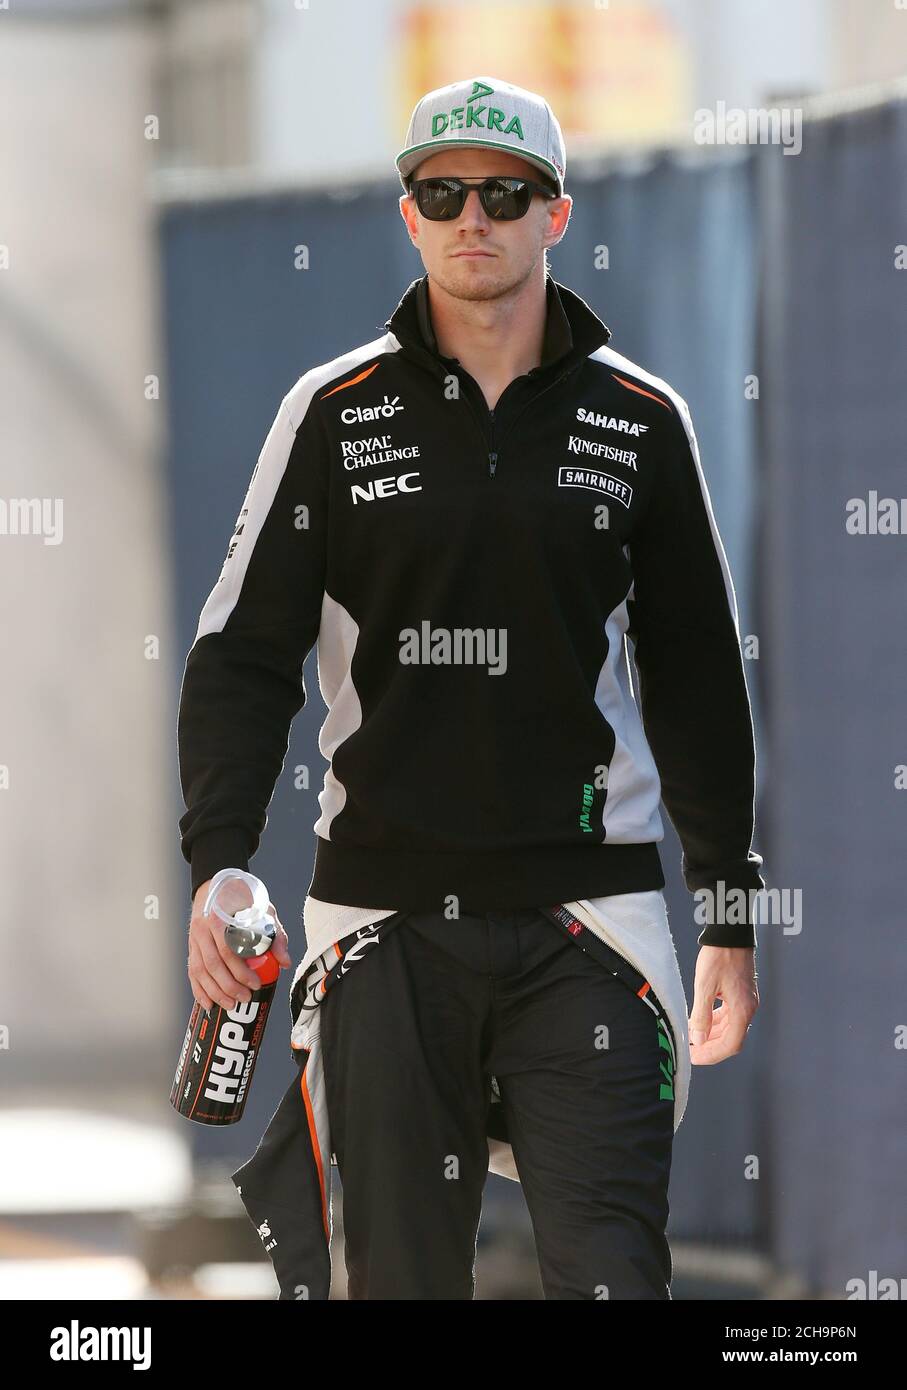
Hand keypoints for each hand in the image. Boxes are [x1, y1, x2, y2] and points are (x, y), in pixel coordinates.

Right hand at [188, 879, 292, 1010]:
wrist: (217, 886)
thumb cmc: (243, 900)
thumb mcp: (264, 911)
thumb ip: (275, 935)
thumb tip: (284, 962)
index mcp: (220, 918)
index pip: (228, 951)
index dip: (241, 972)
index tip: (256, 984)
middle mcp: (203, 929)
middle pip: (213, 965)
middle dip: (229, 987)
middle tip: (245, 999)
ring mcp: (194, 939)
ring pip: (200, 972)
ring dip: (215, 992)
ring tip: (231, 1004)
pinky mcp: (191, 947)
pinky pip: (192, 972)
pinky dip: (199, 990)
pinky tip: (208, 1003)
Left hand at [688, 945, 758, 1064]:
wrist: (730, 934)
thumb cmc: (719, 956)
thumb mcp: (705, 986)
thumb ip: (701, 1015)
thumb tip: (698, 1040)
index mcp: (743, 1009)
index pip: (731, 1044)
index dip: (712, 1054)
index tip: (695, 1057)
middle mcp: (748, 1008)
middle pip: (732, 1039)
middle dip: (711, 1047)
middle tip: (692, 1051)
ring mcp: (746, 1001)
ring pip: (730, 1028)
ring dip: (713, 1035)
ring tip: (694, 1038)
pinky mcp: (740, 994)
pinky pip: (729, 1015)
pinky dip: (716, 1021)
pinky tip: (702, 1021)